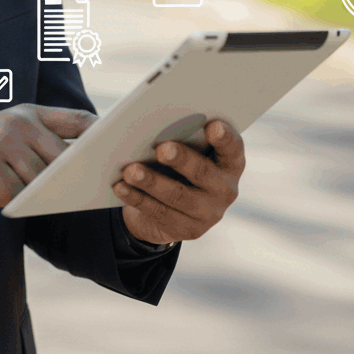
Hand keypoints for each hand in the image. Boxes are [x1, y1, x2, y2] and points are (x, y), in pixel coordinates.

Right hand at [0, 104, 96, 211]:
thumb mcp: (8, 137)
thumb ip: (40, 142)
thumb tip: (82, 166)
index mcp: (29, 114)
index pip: (77, 119)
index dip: (101, 134)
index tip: (119, 149)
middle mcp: (18, 122)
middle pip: (61, 156)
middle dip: (67, 176)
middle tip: (76, 192)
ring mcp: (1, 142)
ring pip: (38, 179)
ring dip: (28, 193)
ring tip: (7, 188)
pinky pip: (14, 194)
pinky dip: (6, 200)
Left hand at [112, 120, 243, 244]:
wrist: (174, 206)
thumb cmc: (179, 164)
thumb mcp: (187, 150)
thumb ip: (180, 136)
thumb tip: (147, 123)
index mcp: (230, 162)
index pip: (233, 148)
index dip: (225, 137)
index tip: (212, 125)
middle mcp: (225, 189)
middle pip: (203, 172)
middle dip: (181, 159)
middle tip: (162, 148)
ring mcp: (208, 213)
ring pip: (178, 196)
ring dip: (151, 182)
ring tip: (130, 170)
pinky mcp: (188, 230)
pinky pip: (159, 212)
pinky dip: (137, 198)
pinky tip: (121, 187)